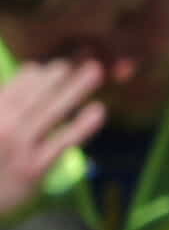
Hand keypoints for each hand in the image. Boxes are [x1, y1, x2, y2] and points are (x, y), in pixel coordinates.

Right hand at [0, 56, 101, 203]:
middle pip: (35, 94)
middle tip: (78, 61)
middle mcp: (3, 127)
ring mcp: (20, 148)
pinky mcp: (35, 169)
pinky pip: (63, 143)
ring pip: (51, 112)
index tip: (48, 65)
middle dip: (58, 74)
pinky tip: (98, 110)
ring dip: (75, 89)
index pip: (14, 87)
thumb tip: (19, 85)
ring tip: (94, 72)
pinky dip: (82, 126)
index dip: (34, 74)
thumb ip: (2, 108)